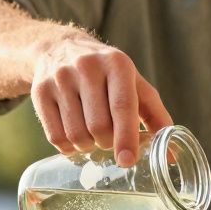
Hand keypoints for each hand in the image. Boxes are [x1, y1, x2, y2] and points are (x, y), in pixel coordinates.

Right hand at [31, 35, 172, 165]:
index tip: (128, 161)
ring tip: (92, 137)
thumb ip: (155, 116)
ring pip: (76, 135)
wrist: (60, 48)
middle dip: (107, 143)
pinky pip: (55, 136)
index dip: (127, 137)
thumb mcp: (135, 85)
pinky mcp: (40, 92)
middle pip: (99, 126)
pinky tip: (74, 138)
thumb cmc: (107, 75)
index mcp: (117, 64)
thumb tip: (170, 154)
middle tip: (109, 140)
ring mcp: (60, 78)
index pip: (122, 106)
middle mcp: (87, 67)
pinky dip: (68, 148)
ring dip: (87, 147)